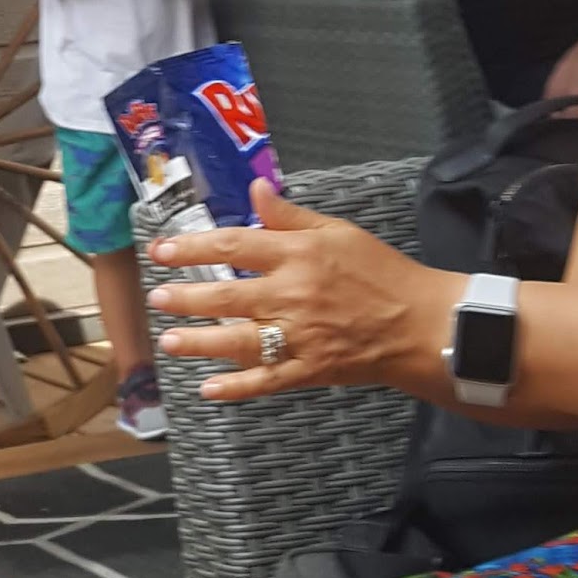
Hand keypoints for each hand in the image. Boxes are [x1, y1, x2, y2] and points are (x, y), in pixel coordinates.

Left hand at [146, 178, 448, 399]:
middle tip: (157, 298)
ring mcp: (301, 336)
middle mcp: (293, 295)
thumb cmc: (380, 272)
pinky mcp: (311, 368)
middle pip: (228, 297)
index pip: (233, 248)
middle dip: (186, 299)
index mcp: (298, 255)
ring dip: (201, 343)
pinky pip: (268, 380)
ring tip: (169, 341)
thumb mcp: (337, 231)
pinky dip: (237, 387)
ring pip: (240, 341)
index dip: (192, 248)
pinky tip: (209, 389)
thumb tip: (255, 188)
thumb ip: (289, 215)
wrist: (419, 322)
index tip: (161, 251)